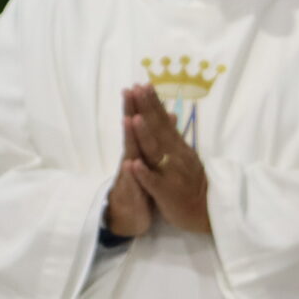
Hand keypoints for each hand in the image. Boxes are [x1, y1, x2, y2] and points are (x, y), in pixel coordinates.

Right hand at [105, 91, 153, 237]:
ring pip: (130, 155)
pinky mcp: (131, 193)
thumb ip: (158, 139)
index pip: (143, 124)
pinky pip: (132, 183)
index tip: (144, 84)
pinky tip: (130, 163)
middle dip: (131, 112)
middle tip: (129, 91)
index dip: (143, 106)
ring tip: (129, 119)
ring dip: (130, 138)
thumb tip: (169, 116)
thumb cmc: (143, 185)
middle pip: (132, 133)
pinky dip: (132, 174)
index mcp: (142, 151)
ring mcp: (130, 175)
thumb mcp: (153, 160)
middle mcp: (134, 159)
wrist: (129, 214)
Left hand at [125, 84, 211, 235]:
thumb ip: (175, 137)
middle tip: (135, 89)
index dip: (153, 103)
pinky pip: (153, 182)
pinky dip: (143, 173)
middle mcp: (174, 155)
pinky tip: (133, 164)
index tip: (142, 84)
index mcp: (177, 147)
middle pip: (158, 129)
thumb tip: (170, 115)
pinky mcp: (166, 192)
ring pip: (155, 152)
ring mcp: (170, 173)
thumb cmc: (191, 183)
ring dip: (144, 135)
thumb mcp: (186, 156)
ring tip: (133, 119)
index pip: (163, 121)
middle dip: (146, 109)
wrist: (205, 212)